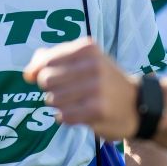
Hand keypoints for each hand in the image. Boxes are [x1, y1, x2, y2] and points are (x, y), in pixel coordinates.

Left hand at [24, 38, 138, 139]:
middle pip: (45, 80)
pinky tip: (80, 114)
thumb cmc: (103, 81)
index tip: (46, 79)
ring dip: (59, 105)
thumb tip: (28, 73)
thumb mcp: (84, 60)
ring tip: (76, 103)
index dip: (38, 72)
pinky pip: (63, 116)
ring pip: (53, 99)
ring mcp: (96, 88)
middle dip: (50, 90)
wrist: (138, 104)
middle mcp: (93, 65)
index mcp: (87, 48)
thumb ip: (52, 59)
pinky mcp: (98, 110)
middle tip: (66, 92)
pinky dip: (67, 117)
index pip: (46, 60)